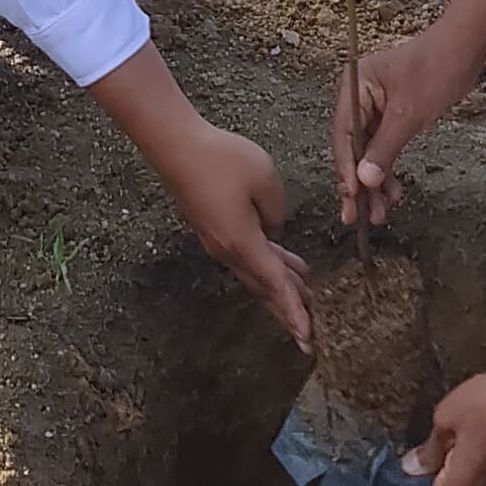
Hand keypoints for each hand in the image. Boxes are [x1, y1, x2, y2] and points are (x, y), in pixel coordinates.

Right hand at [157, 116, 312, 352]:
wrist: (176, 147)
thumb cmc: (221, 159)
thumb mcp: (265, 180)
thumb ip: (277, 213)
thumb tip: (273, 230)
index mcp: (243, 243)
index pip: (276, 285)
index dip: (294, 311)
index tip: (307, 337)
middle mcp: (228, 251)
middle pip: (265, 288)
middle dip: (288, 310)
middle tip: (308, 335)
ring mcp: (219, 241)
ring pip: (256, 272)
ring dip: (280, 285)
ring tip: (306, 296)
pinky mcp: (214, 229)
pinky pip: (247, 257)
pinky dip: (269, 265)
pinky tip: (284, 259)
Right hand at [335, 19, 480, 228]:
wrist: (466, 47)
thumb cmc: (438, 68)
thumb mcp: (409, 114)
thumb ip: (384, 149)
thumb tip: (364, 180)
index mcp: (354, 86)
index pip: (344, 136)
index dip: (347, 170)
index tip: (351, 199)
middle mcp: (358, 94)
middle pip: (352, 146)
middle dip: (359, 182)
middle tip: (358, 217)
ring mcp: (374, 104)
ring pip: (368, 150)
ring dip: (375, 180)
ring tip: (379, 212)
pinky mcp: (390, 112)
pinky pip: (383, 145)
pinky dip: (388, 166)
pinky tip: (392, 190)